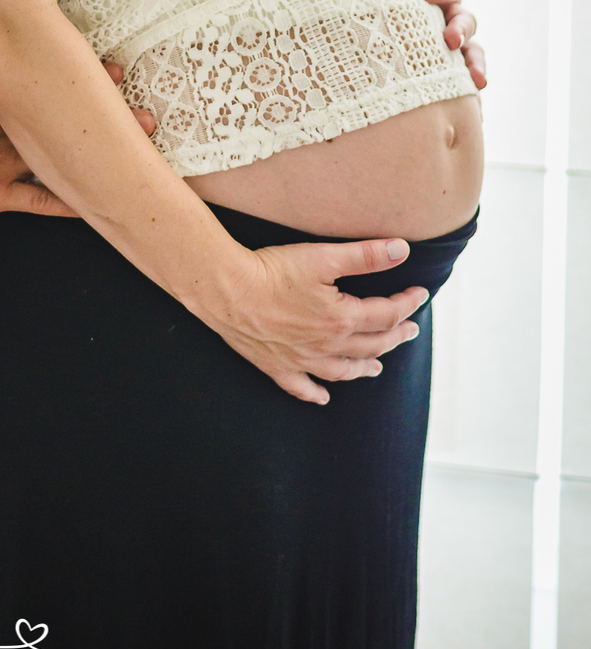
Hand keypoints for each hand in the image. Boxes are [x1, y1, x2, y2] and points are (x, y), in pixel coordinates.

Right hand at [0, 66, 155, 216]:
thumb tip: (15, 90)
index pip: (47, 90)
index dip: (84, 83)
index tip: (117, 71)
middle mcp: (3, 130)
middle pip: (62, 121)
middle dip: (104, 115)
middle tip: (144, 109)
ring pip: (57, 156)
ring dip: (94, 153)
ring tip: (134, 149)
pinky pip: (35, 200)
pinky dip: (64, 201)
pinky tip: (94, 205)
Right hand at [197, 236, 429, 405]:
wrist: (226, 290)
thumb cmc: (272, 270)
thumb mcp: (323, 257)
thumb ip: (365, 255)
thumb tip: (402, 250)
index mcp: (341, 319)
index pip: (385, 314)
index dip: (407, 304)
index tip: (420, 294)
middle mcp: (326, 345)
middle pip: (371, 345)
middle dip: (395, 336)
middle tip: (409, 330)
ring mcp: (301, 360)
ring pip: (342, 371)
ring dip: (364, 368)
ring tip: (377, 367)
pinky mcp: (276, 365)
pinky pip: (301, 387)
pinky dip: (315, 394)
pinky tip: (324, 398)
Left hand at [395, 0, 486, 89]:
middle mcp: (446, 8)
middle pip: (463, 18)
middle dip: (459, 28)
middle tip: (450, 38)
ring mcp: (445, 30)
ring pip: (469, 47)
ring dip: (473, 61)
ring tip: (476, 79)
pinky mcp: (440, 53)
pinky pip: (459, 70)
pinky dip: (468, 85)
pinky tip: (476, 104)